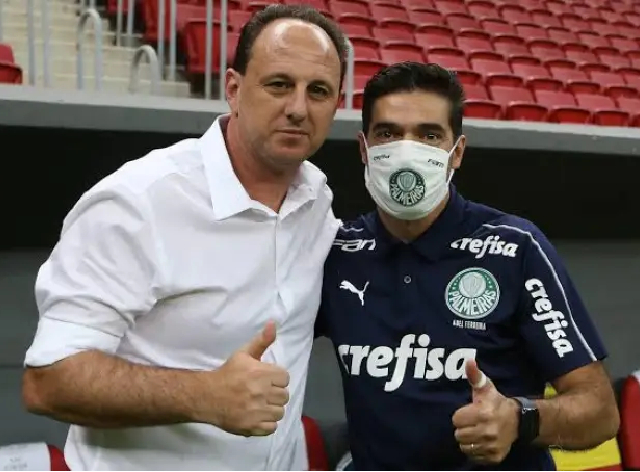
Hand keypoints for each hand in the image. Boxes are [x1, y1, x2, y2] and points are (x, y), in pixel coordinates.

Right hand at [211, 321, 289, 436]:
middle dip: (275, 393)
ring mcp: (257, 411)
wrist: (206, 396)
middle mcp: (261, 392)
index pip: (285, 378)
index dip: (277, 378)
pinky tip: (258, 416)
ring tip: (261, 405)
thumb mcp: (243, 353)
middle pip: (284, 396)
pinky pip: (272, 428)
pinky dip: (267, 424)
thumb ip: (262, 340)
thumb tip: (273, 323)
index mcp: (261, 373)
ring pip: (280, 412)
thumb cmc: (228, 373)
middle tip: (262, 392)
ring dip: (272, 409)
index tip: (266, 379)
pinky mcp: (252, 427)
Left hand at [452, 359, 519, 464]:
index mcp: (483, 413)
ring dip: (468, 440)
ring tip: (476, 431)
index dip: (460, 415)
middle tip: (472, 423)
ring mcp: (492, 446)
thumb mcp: (486, 388)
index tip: (469, 412)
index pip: (456, 419)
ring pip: (465, 447)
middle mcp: (488, 431)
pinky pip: (474, 457)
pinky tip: (482, 441)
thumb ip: (475, 376)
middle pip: (459, 435)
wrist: (518, 421)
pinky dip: (475, 451)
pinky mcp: (495, 457)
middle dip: (463, 428)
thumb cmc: (497, 402)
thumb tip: (468, 361)